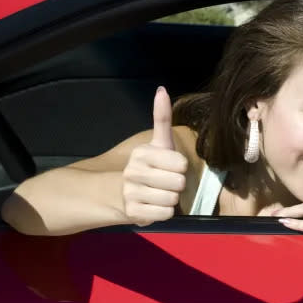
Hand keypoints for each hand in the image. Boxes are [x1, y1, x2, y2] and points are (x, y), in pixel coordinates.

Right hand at [122, 87, 188, 225]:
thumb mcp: (158, 143)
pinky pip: (166, 214)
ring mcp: (131, 193)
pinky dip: (164, 212)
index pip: (181, 163)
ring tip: (159, 194)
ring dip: (171, 199)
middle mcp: (133, 171)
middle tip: (165, 183)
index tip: (169, 167)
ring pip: (173, 199)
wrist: (121, 194)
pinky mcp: (133, 212)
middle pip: (179, 183)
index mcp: (142, 153)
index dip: (179, 167)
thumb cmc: (150, 166)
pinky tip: (154, 206)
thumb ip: (161, 118)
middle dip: (177, 185)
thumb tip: (161, 89)